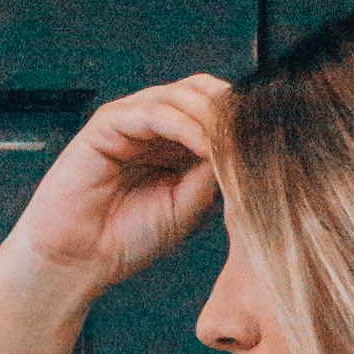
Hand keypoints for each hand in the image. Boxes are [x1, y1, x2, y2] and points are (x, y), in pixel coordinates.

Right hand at [0, 78, 234, 353]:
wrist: (77, 260)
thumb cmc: (128, 239)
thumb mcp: (188, 206)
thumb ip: (213, 175)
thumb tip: (247, 149)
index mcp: (176, 142)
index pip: (218, 112)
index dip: (244, 121)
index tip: (276, 140)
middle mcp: (155, 125)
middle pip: (204, 92)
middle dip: (232, 110)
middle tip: (258, 133)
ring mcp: (130, 120)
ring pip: (182, 96)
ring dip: (212, 116)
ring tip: (233, 141)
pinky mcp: (107, 124)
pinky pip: (152, 111)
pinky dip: (183, 123)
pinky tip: (203, 144)